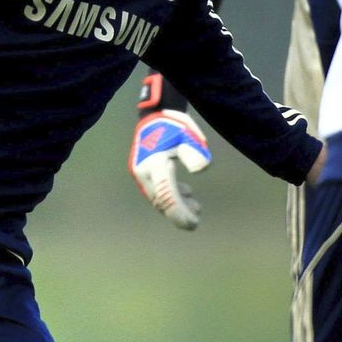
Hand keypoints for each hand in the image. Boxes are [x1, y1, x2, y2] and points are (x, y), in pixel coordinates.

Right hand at [130, 109, 211, 229]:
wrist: (153, 117)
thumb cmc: (172, 125)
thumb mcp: (187, 135)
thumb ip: (194, 153)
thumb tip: (199, 170)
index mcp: (154, 165)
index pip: (166, 196)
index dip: (179, 212)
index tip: (193, 224)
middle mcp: (144, 173)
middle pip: (161, 201)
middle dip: (178, 213)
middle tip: (195, 221)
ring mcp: (141, 174)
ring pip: (159, 198)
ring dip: (176, 204)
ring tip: (196, 206)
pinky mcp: (144, 174)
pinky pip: (157, 191)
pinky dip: (171, 196)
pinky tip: (187, 193)